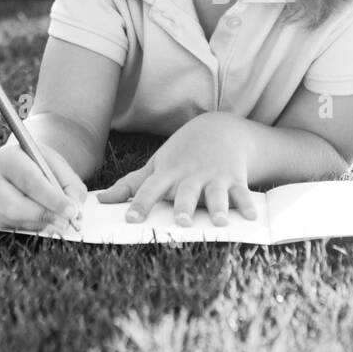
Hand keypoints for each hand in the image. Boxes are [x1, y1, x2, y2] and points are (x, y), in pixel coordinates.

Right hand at [0, 138, 86, 233]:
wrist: (22, 162)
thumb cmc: (41, 163)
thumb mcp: (58, 165)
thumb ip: (70, 186)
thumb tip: (74, 212)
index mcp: (6, 158)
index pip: (29, 181)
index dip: (51, 198)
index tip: (71, 210)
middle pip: (14, 206)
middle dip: (44, 215)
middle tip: (67, 220)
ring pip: (15, 221)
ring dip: (42, 222)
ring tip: (60, 218)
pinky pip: (15, 228)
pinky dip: (35, 226)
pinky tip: (45, 217)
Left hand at [97, 112, 257, 226]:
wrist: (219, 130)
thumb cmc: (181, 154)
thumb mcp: (157, 165)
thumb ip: (130, 185)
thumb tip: (100, 200)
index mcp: (168, 174)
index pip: (150, 189)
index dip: (140, 204)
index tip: (130, 219)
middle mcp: (191, 176)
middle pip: (186, 192)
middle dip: (185, 205)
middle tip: (182, 221)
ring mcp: (214, 177)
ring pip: (216, 194)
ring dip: (219, 207)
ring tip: (221, 221)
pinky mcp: (235, 178)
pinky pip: (242, 192)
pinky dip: (247, 203)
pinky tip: (252, 216)